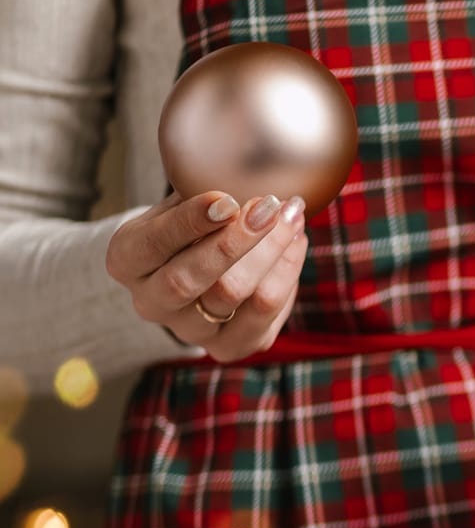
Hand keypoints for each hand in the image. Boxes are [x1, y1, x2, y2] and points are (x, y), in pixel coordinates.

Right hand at [106, 190, 308, 362]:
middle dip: (236, 240)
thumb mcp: (179, 205)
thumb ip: (200, 197)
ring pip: (234, 294)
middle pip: (191, 278)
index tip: (227, 200)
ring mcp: (190, 331)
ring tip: (291, 215)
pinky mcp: (229, 346)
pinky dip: (287, 272)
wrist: (194, 275)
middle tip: (270, 206)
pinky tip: (295, 240)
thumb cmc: (187, 229)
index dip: (192, 222)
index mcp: (126, 261)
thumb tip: (245, 181)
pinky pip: (265, 312)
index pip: (155, 244)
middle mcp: (150, 303)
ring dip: (271, 252)